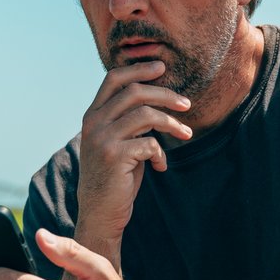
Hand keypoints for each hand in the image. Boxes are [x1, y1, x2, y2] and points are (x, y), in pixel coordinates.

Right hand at [75, 60, 192, 260]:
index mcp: (93, 115)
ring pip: (146, 115)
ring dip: (172, 123)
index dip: (139, 69)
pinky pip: (150, 143)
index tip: (162, 67)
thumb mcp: (116, 142)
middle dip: (166, 95)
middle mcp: (94, 123)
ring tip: (186, 134)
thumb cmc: (114, 176)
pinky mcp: (114, 156)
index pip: (114, 78)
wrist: (99, 212)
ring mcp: (102, 138)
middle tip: (187, 104)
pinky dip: (161, 154)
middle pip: (135, 92)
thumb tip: (157, 97)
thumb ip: (127, 120)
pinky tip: (160, 166)